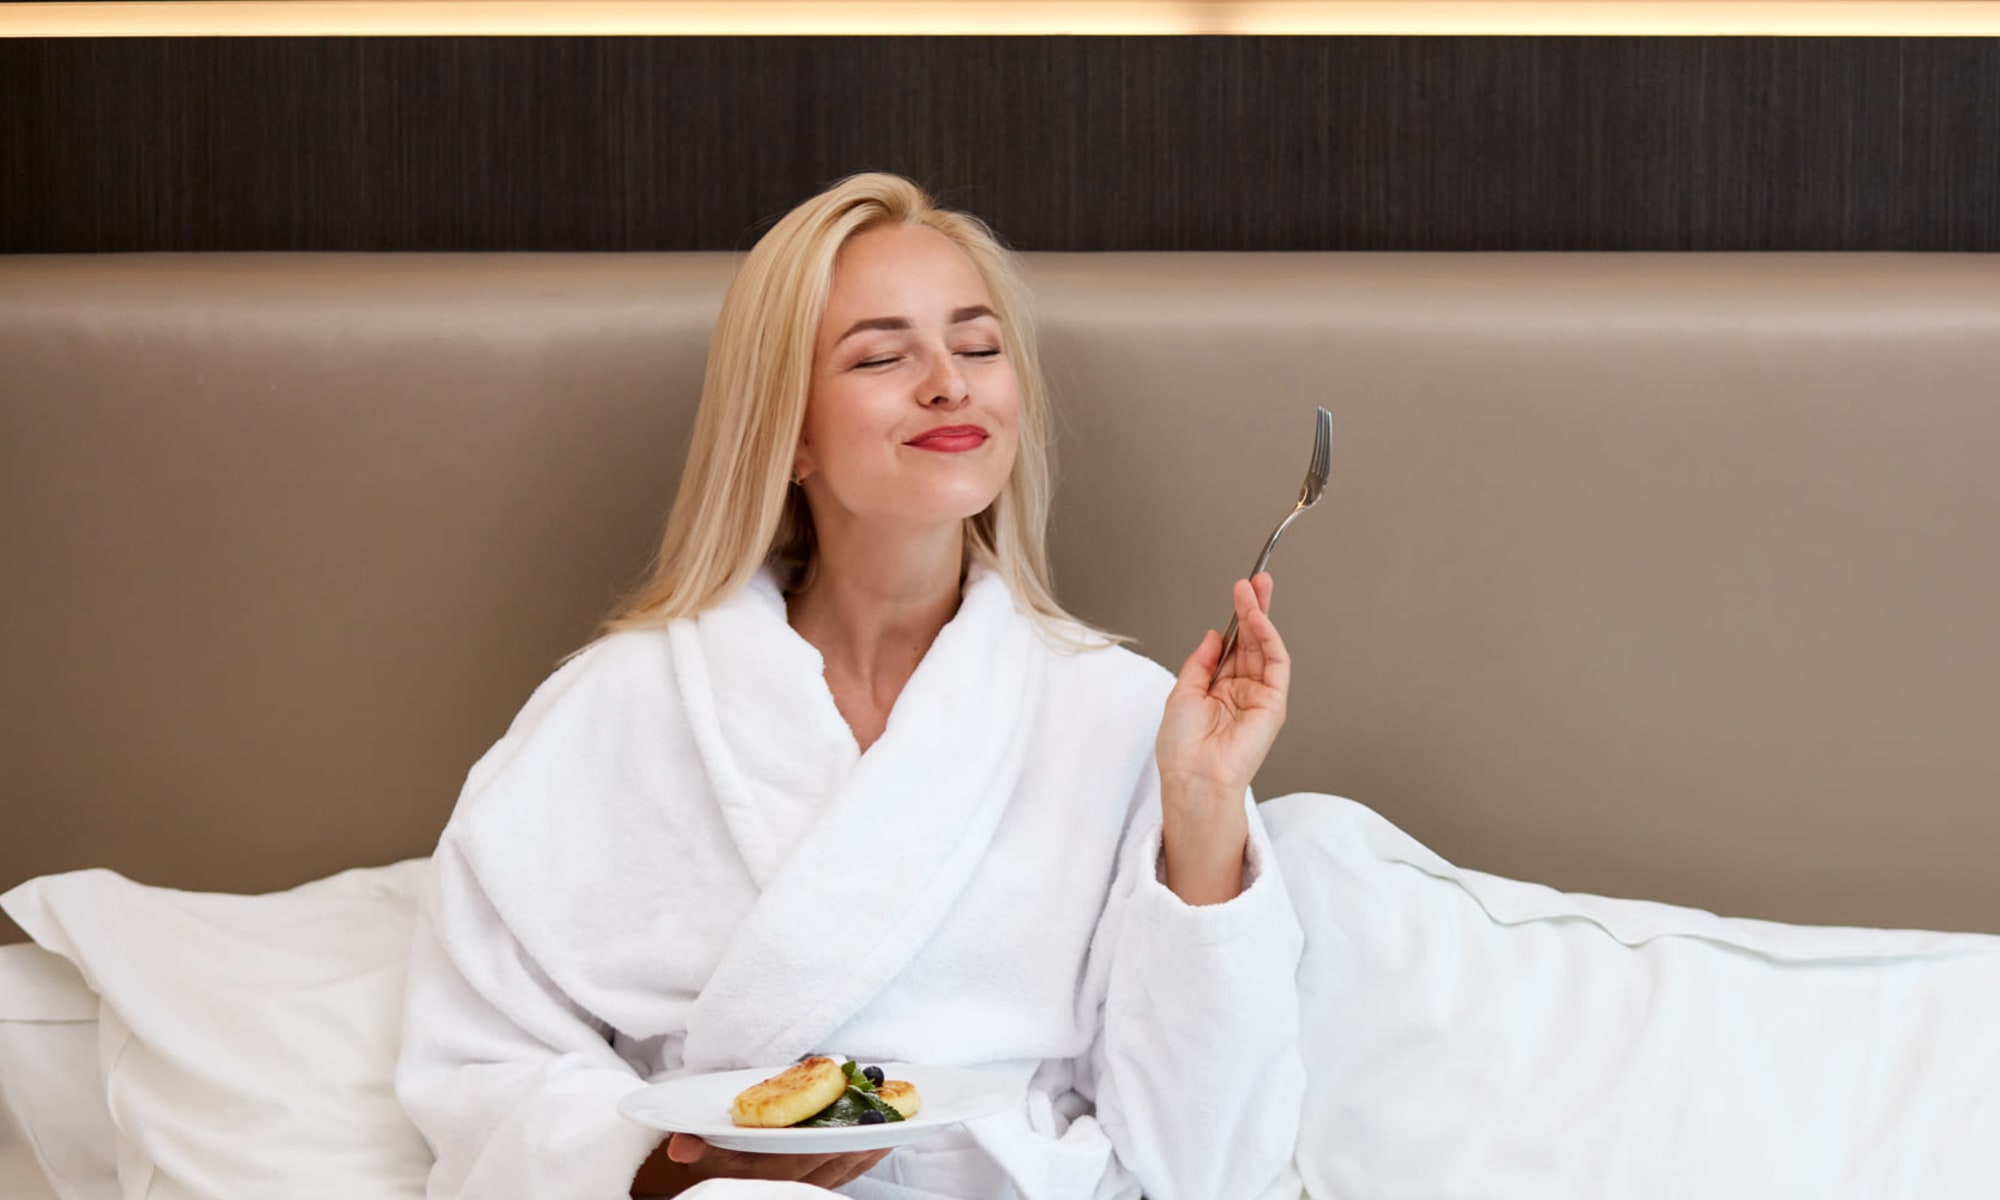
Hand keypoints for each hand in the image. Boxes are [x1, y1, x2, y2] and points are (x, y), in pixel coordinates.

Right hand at [630, 1132, 890, 1195]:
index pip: (806, 1156)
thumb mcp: (695, 1152)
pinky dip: (868, 1154)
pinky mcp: (814, 1179)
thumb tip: (681, 1144)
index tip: (862, 1120)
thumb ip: (692, 1145)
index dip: (835, 1140)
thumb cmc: (706, 1160)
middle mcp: (788, 1181)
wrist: (708, 1184)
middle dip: (866, 1138)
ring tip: (904, 1122)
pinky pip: (848, 1171)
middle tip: (897, 1113)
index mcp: (765, 1172)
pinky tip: (888, 1137)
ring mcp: (803, 1182)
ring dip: (874, 1147)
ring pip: (846, 1167)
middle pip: (836, 1160)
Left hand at [1153, 574, 1290, 903]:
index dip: (1237, 618)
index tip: (1238, 591)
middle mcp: (1241, 690)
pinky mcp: (1273, 704)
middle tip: (1256, 579)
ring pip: (1266, 647)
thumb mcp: (1183, 692)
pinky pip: (1276, 664)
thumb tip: (1215, 634)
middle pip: (1254, 641)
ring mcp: (1259, 696)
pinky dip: (1268, 638)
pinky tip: (1257, 618)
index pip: (1234, 645)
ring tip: (1252, 589)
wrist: (1193, 776)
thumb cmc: (1182, 746)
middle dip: (1255, 608)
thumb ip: (1202, 662)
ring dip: (1260, 615)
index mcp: (1219, 689)